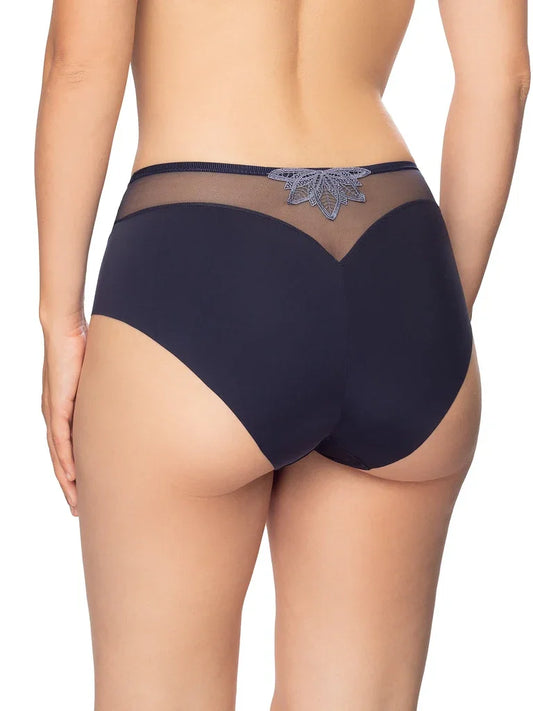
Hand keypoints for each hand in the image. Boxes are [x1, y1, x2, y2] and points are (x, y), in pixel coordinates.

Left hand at [41, 314, 87, 516]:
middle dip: (68, 486)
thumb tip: (129, 402)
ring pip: (57, 455)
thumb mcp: (96, 379)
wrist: (63, 328)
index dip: (72, 472)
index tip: (82, 491)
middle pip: (58, 460)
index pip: (65, 449)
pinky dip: (64, 460)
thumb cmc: (81, 347)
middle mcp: (53, 415)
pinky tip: (70, 476)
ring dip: (65, 480)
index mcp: (62, 410)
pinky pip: (60, 439)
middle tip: (78, 509)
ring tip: (75, 501)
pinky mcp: (56, 404)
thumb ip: (106, 394)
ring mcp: (53, 411)